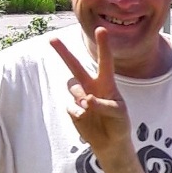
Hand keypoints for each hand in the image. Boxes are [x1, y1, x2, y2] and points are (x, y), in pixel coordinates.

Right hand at [51, 28, 132, 161]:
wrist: (110, 142)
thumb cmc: (119, 124)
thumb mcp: (119, 114)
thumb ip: (104, 105)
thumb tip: (86, 100)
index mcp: (107, 83)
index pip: (105, 62)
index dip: (103, 46)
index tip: (102, 29)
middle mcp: (92, 86)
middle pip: (75, 67)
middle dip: (64, 53)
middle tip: (52, 39)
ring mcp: (81, 97)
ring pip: (72, 87)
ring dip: (79, 96)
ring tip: (90, 108)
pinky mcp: (73, 109)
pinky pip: (71, 108)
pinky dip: (79, 115)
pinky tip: (87, 120)